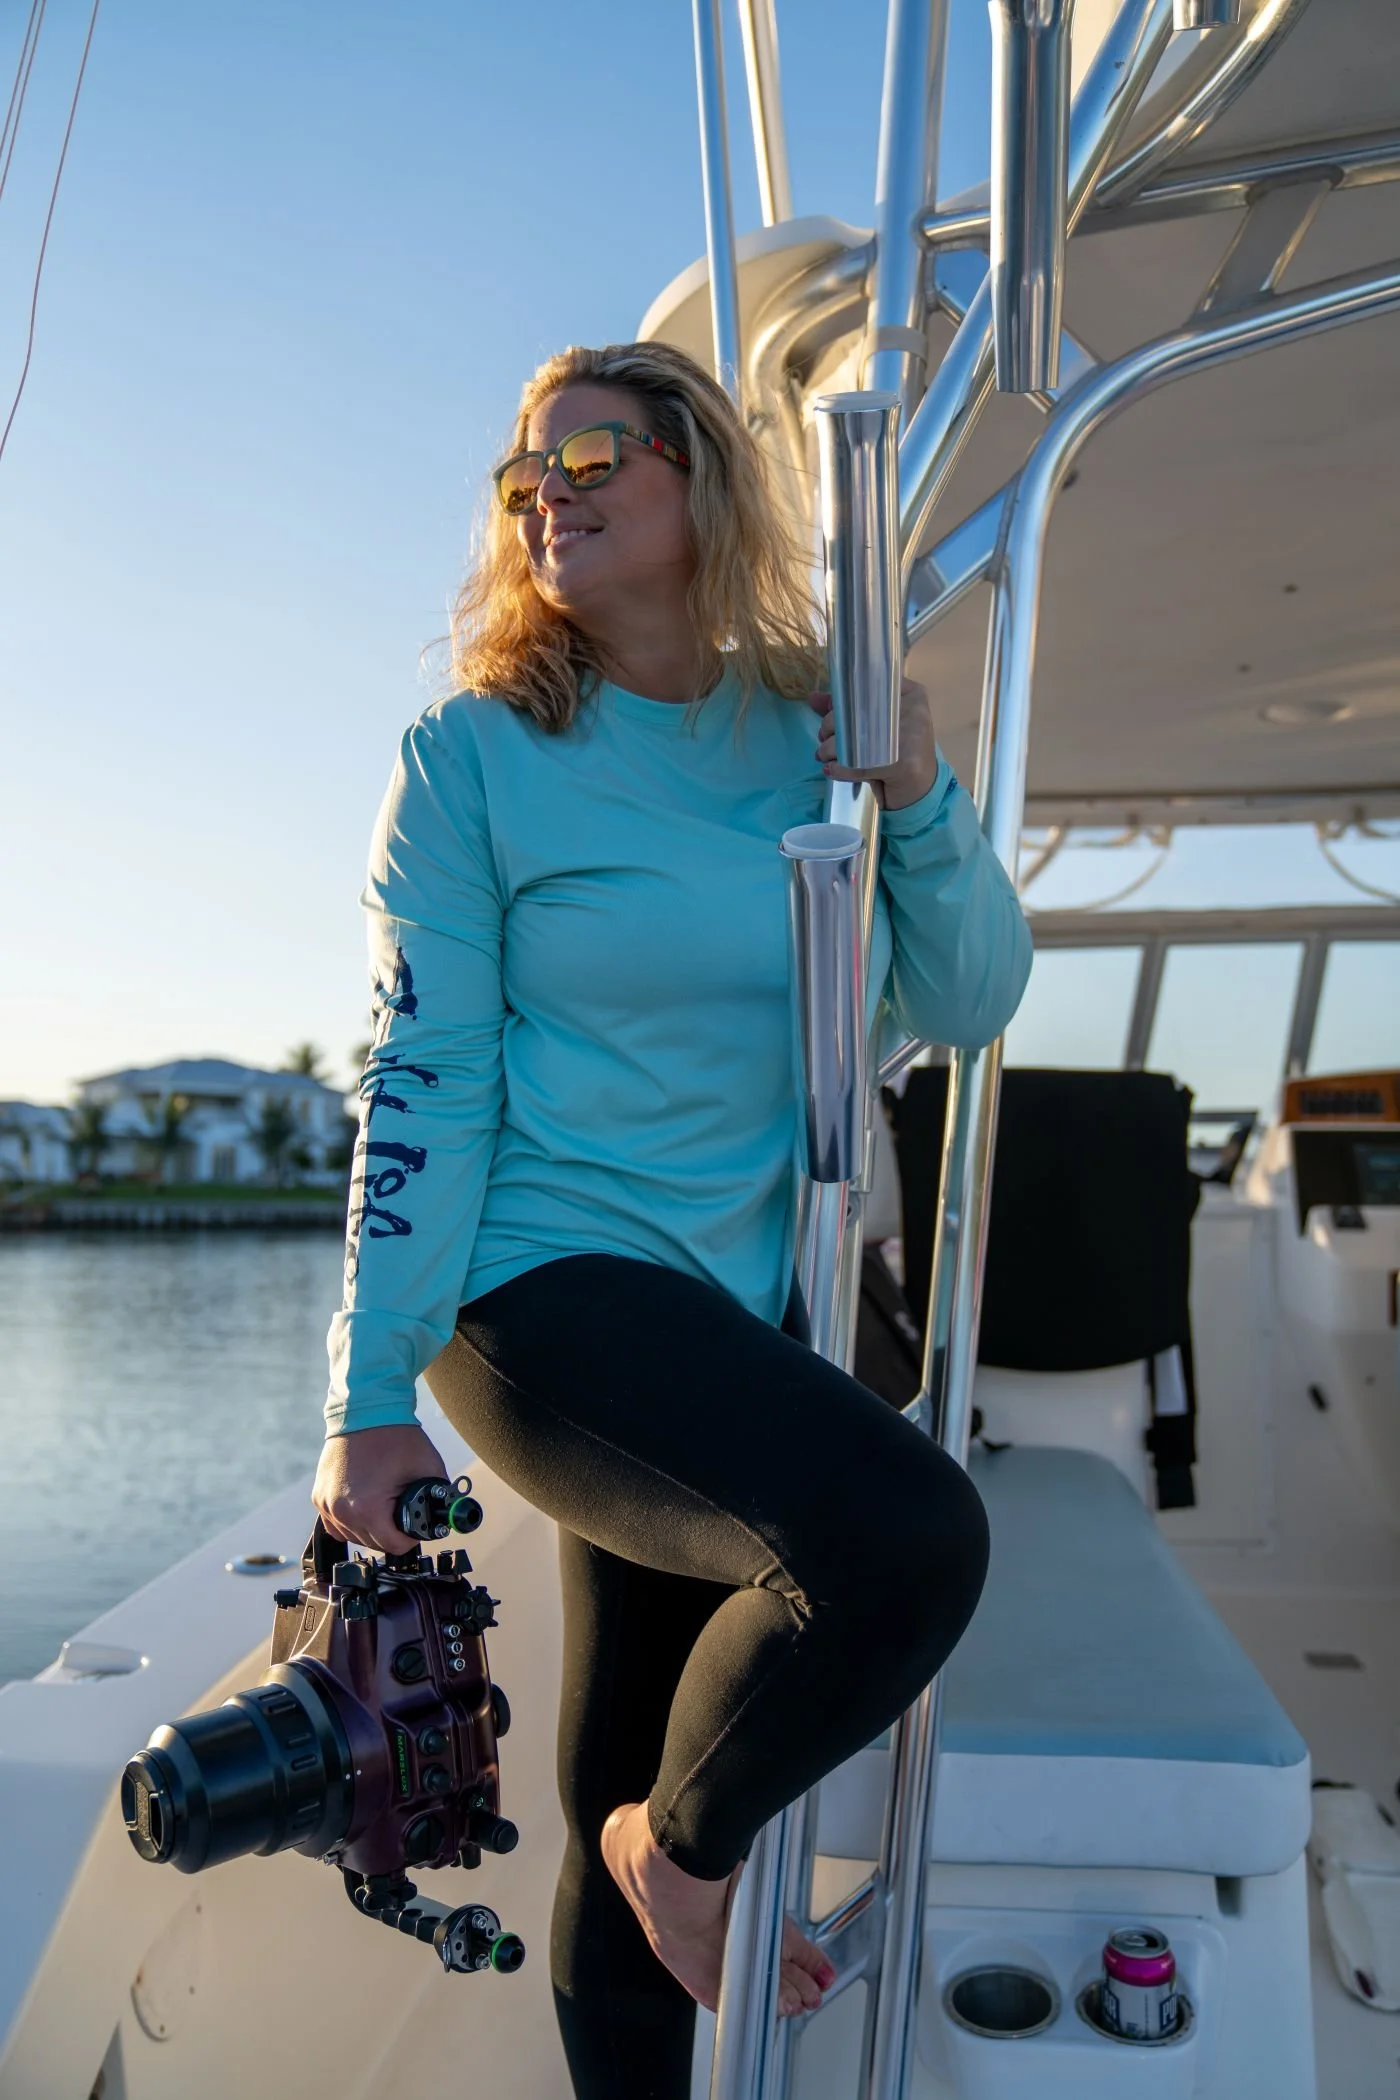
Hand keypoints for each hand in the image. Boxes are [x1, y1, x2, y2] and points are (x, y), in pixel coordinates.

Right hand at [312, 1421, 448, 1553]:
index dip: (411, 1537)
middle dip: (392, 1531)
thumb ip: (442, 1498)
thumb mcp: (429, 1468)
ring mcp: (326, 1504)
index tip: (416, 1524)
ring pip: (353, 1536)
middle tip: (402, 1508)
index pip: (395, 1546)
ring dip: (371, 1528)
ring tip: (385, 1502)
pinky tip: (366, 1504)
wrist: (364, 1409)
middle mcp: (341, 1510)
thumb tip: (449, 1518)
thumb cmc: (394, 1434)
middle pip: (373, 1543)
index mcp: (366, 1508)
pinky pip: (336, 1524)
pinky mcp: (319, 1496)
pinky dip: (352, 1520)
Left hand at [806, 676, 937, 811]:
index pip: (867, 686)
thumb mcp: (878, 726)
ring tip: (824, 755)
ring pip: (854, 738)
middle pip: (857, 710)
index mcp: (911, 695)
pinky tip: (832, 770)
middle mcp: (913, 711)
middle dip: (831, 726)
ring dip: (830, 749)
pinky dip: (839, 769)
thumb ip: (849, 709)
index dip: (843, 701)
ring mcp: (909, 738)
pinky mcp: (901, 765)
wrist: (922, 789)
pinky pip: (858, 764)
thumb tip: (813, 698)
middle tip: (824, 738)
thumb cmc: (897, 753)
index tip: (832, 713)